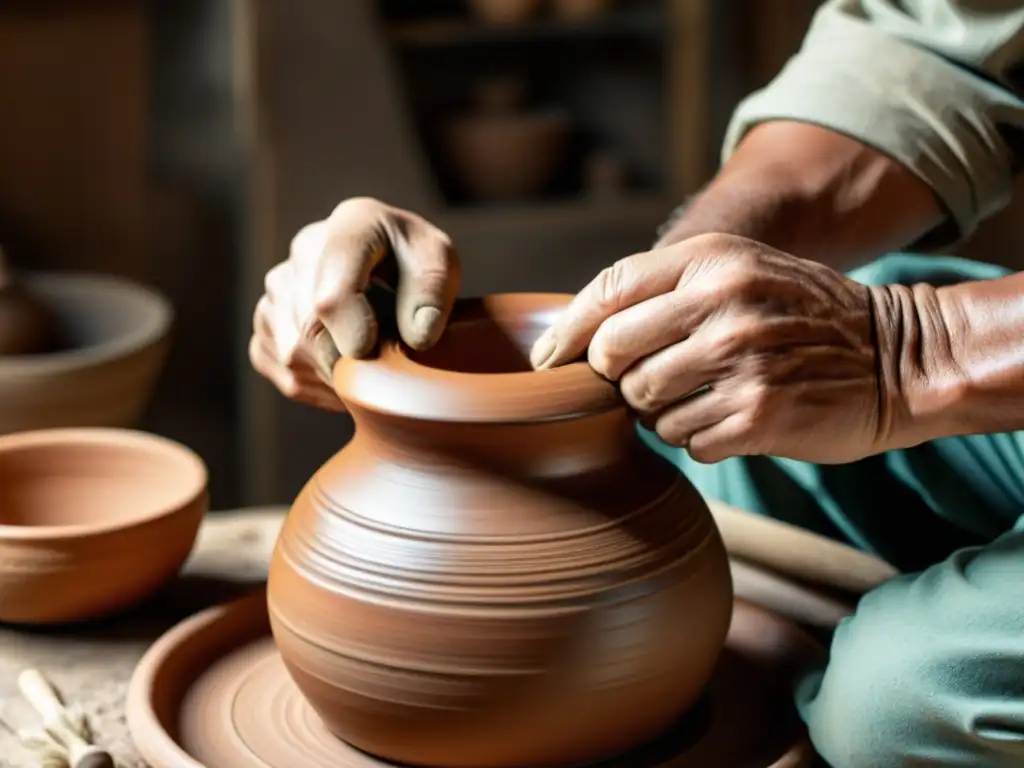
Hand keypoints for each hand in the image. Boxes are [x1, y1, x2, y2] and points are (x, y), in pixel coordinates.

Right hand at [249, 198, 460, 409]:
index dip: (353, 333)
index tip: (373, 352)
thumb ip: (432, 295)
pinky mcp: (266, 322)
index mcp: (353, 225)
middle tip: (385, 368)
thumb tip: (417, 336)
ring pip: (293, 355)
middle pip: (310, 332)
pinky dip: (319, 385)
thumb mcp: (440, 265)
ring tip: (369, 362)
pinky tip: (346, 370)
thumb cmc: (417, 265)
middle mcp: (304, 250)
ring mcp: (278, 286)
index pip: (332, 293)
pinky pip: (284, 371)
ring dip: (337, 376)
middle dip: (352, 363)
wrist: (390, 266)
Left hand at [531, 233, 895, 463]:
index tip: (546, 361)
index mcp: (712, 259)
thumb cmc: (800, 313)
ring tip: (697, 399)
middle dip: (614, 377)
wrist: (896, 356)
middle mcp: (723, 303)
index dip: (566, 332)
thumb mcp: (741, 269)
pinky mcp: (759, 416)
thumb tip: (578, 335)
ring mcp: (741, 361)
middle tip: (642, 381)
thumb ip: (666, 288)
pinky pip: (683, 441)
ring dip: (657, 413)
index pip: (607, 291)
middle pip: (611, 355)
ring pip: (642, 405)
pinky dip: (695, 439)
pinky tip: (728, 421)